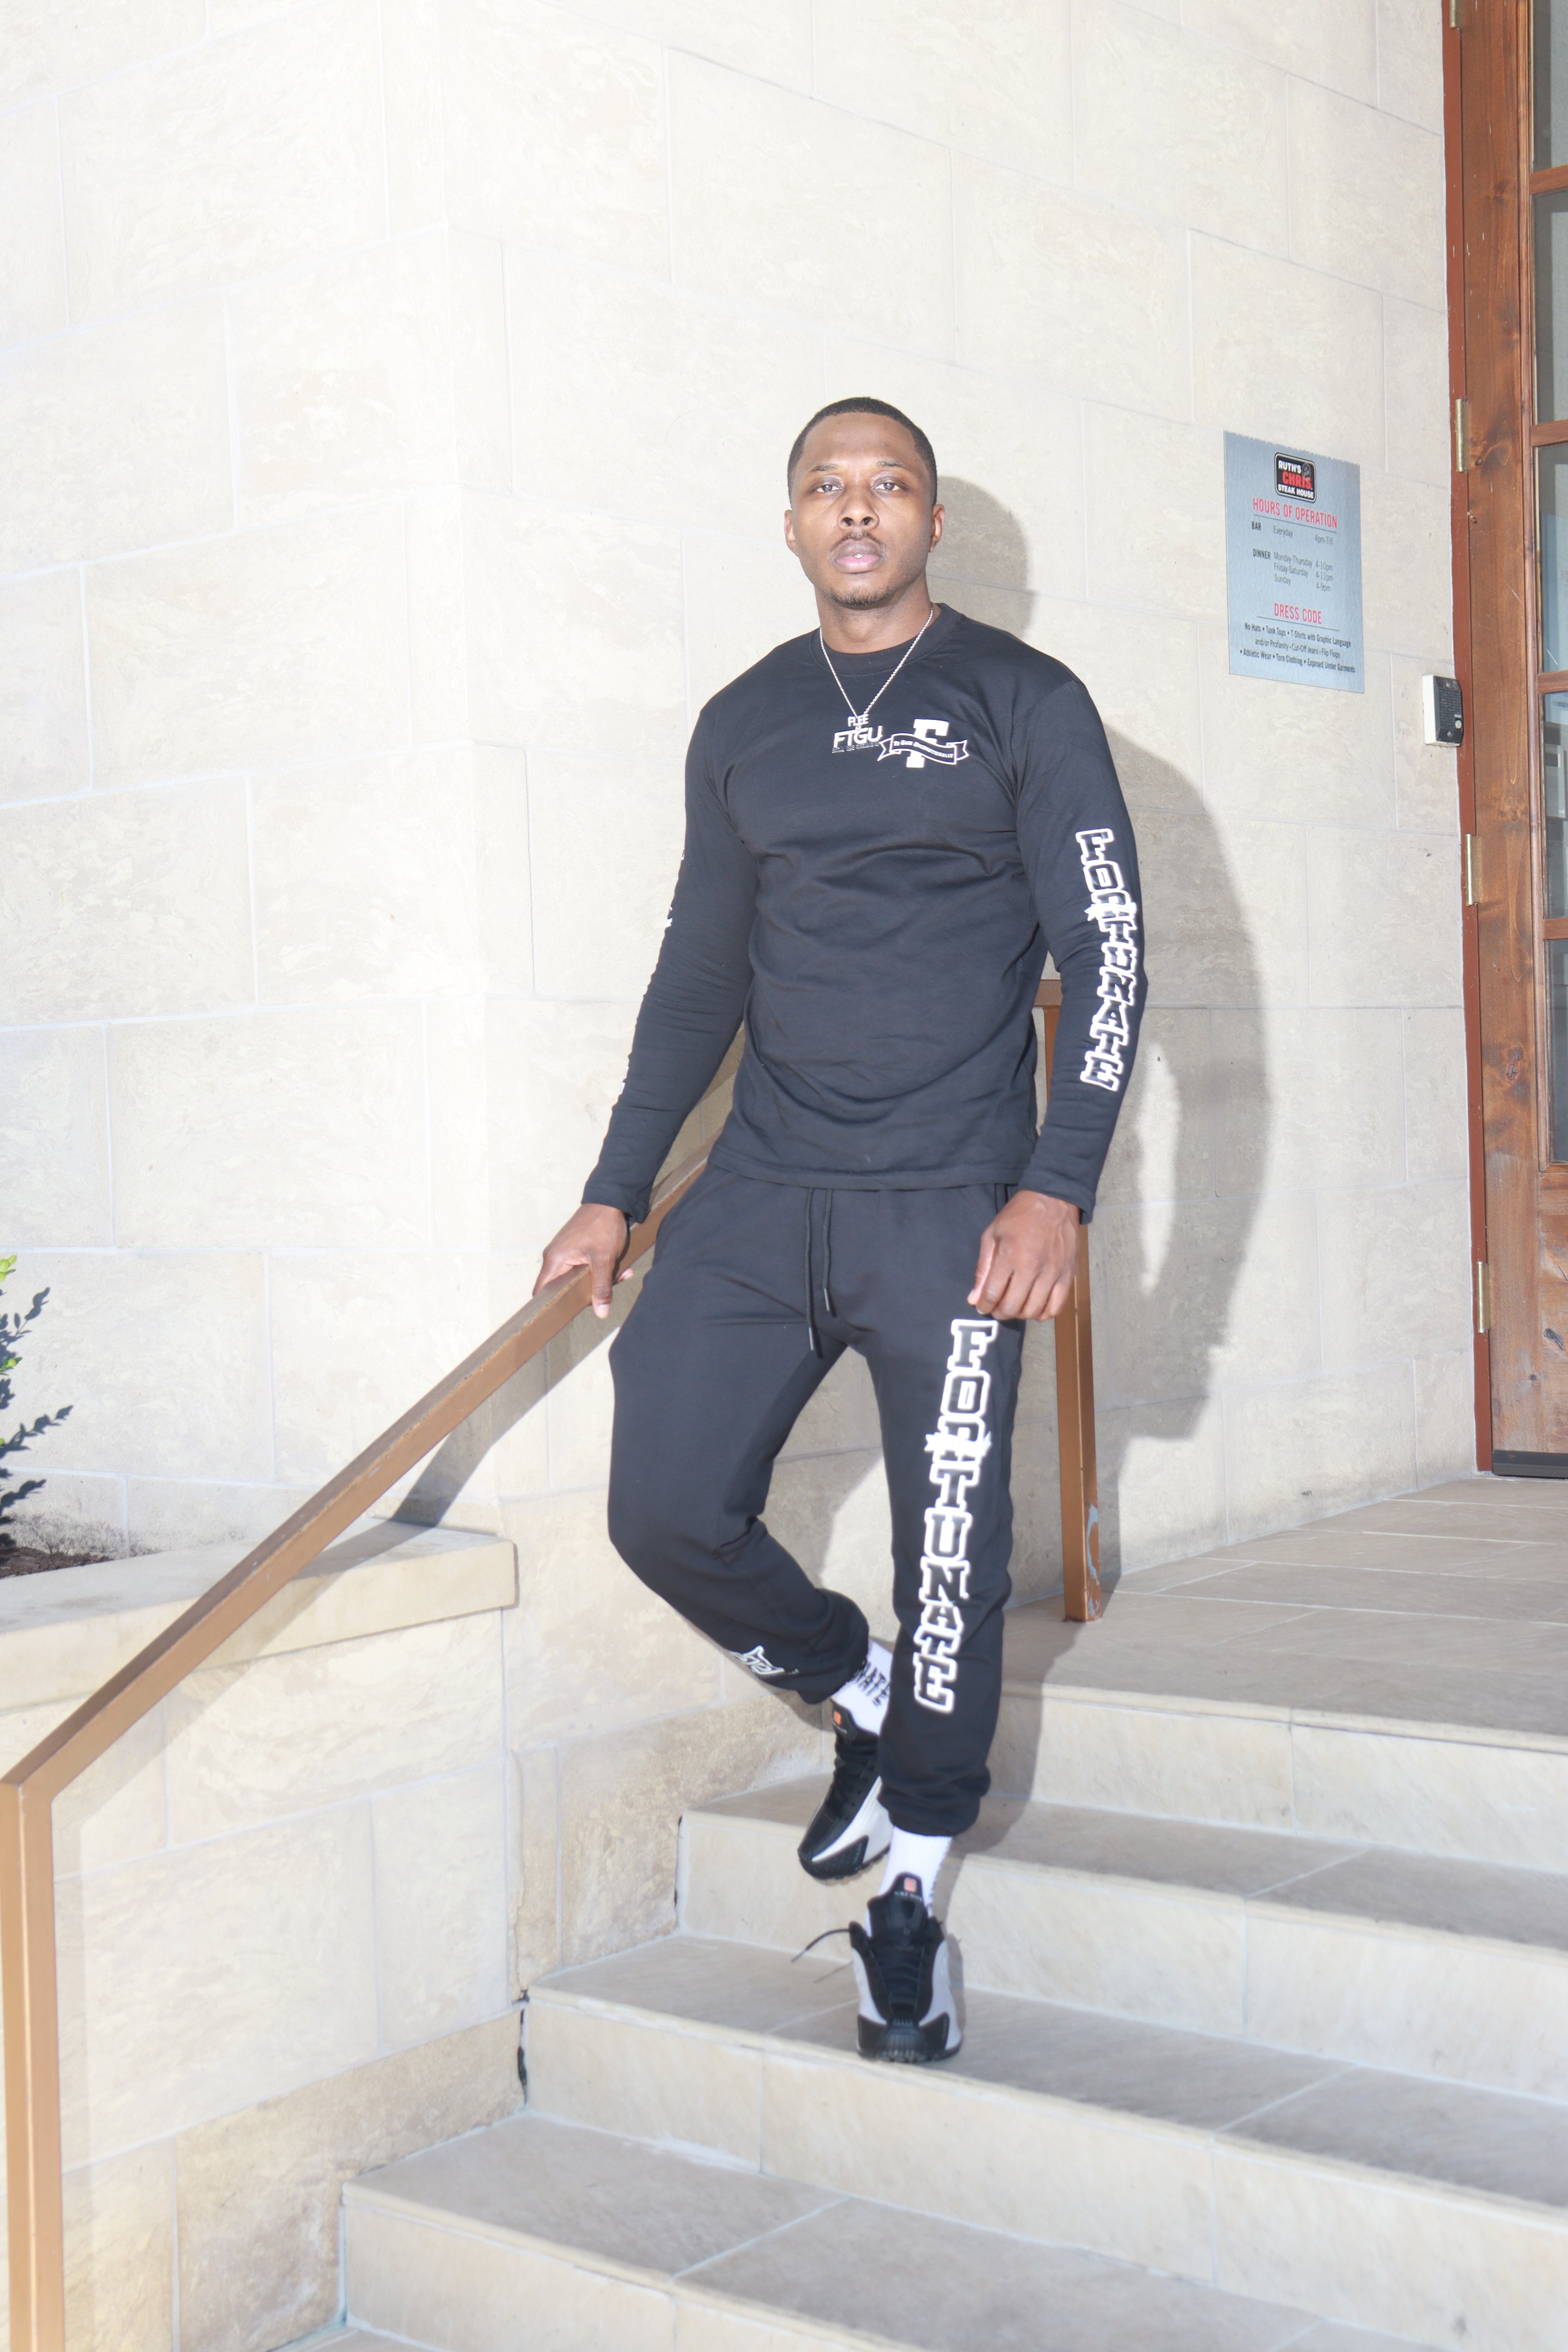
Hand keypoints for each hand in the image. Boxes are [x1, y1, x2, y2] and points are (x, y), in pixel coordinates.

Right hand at [533, 1203, 630, 1318]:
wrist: (610, 1200)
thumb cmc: (602, 1226)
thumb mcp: (604, 1260)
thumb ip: (601, 1287)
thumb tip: (600, 1312)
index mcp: (554, 1260)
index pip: (542, 1291)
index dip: (552, 1305)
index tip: (568, 1313)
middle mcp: (555, 1257)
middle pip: (564, 1286)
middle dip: (587, 1291)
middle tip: (607, 1291)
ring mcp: (565, 1252)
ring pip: (578, 1277)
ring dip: (599, 1279)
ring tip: (620, 1274)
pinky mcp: (575, 1248)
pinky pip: (584, 1266)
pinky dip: (600, 1269)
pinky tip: (618, 1268)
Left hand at [968, 1191, 1079, 1322]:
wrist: (1053, 1200)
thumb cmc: (1019, 1216)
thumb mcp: (992, 1234)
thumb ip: (983, 1268)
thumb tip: (974, 1298)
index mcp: (1009, 1255)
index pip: (992, 1294)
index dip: (984, 1306)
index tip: (982, 1306)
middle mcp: (1032, 1267)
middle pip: (1012, 1307)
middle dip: (1000, 1313)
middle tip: (997, 1308)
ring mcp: (1052, 1272)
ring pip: (1034, 1310)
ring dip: (1020, 1314)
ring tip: (1015, 1305)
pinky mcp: (1067, 1275)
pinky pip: (1056, 1307)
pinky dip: (1043, 1313)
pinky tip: (1035, 1306)